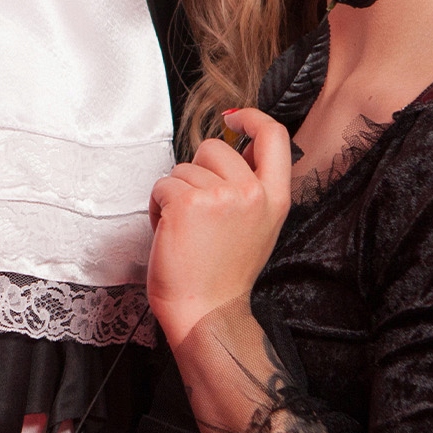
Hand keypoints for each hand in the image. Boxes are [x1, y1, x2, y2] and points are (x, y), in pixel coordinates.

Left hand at [147, 108, 291, 349]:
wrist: (206, 314)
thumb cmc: (222, 275)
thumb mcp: (257, 225)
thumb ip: (252, 185)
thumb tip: (239, 142)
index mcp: (275, 198)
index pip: (275, 137)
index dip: (252, 118)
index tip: (234, 119)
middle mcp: (251, 193)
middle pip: (214, 146)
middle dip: (196, 170)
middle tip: (198, 209)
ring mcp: (219, 196)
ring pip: (183, 167)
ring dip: (175, 192)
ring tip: (186, 229)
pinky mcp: (186, 203)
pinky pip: (162, 185)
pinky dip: (157, 206)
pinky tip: (170, 232)